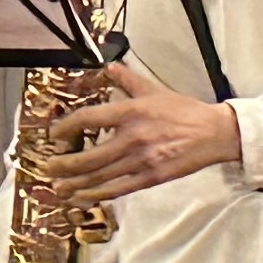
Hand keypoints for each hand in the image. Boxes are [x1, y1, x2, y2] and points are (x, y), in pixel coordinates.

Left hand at [43, 58, 241, 207]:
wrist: (214, 133)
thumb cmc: (184, 111)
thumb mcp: (155, 90)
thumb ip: (128, 79)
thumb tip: (110, 66)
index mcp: (131, 111)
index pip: (88, 119)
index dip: (65, 128)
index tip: (54, 135)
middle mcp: (132, 137)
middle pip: (87, 157)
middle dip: (62, 165)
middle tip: (48, 168)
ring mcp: (140, 160)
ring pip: (98, 176)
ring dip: (74, 184)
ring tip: (57, 187)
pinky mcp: (150, 177)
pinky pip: (117, 189)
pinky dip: (96, 195)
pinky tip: (82, 197)